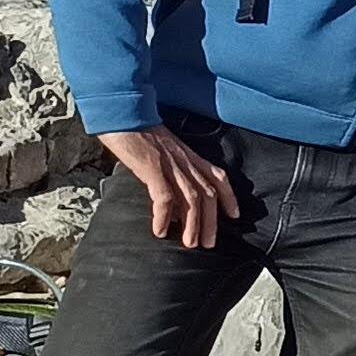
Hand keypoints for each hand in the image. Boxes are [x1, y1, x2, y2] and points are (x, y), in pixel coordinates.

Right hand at [99, 127, 238, 250]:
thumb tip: (167, 192)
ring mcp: (170, 163)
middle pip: (207, 194)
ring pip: (191, 198)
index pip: (217, 176)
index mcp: (188, 155)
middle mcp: (184, 160)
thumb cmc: (136, 130)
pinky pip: (164, 195)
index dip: (229, 196)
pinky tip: (160, 230)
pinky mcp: (151, 167)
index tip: (234, 215)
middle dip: (211, 221)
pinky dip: (164, 214)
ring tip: (189, 243)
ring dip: (192, 224)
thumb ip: (170, 165)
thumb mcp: (162, 147)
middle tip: (209, 244)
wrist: (121, 111)